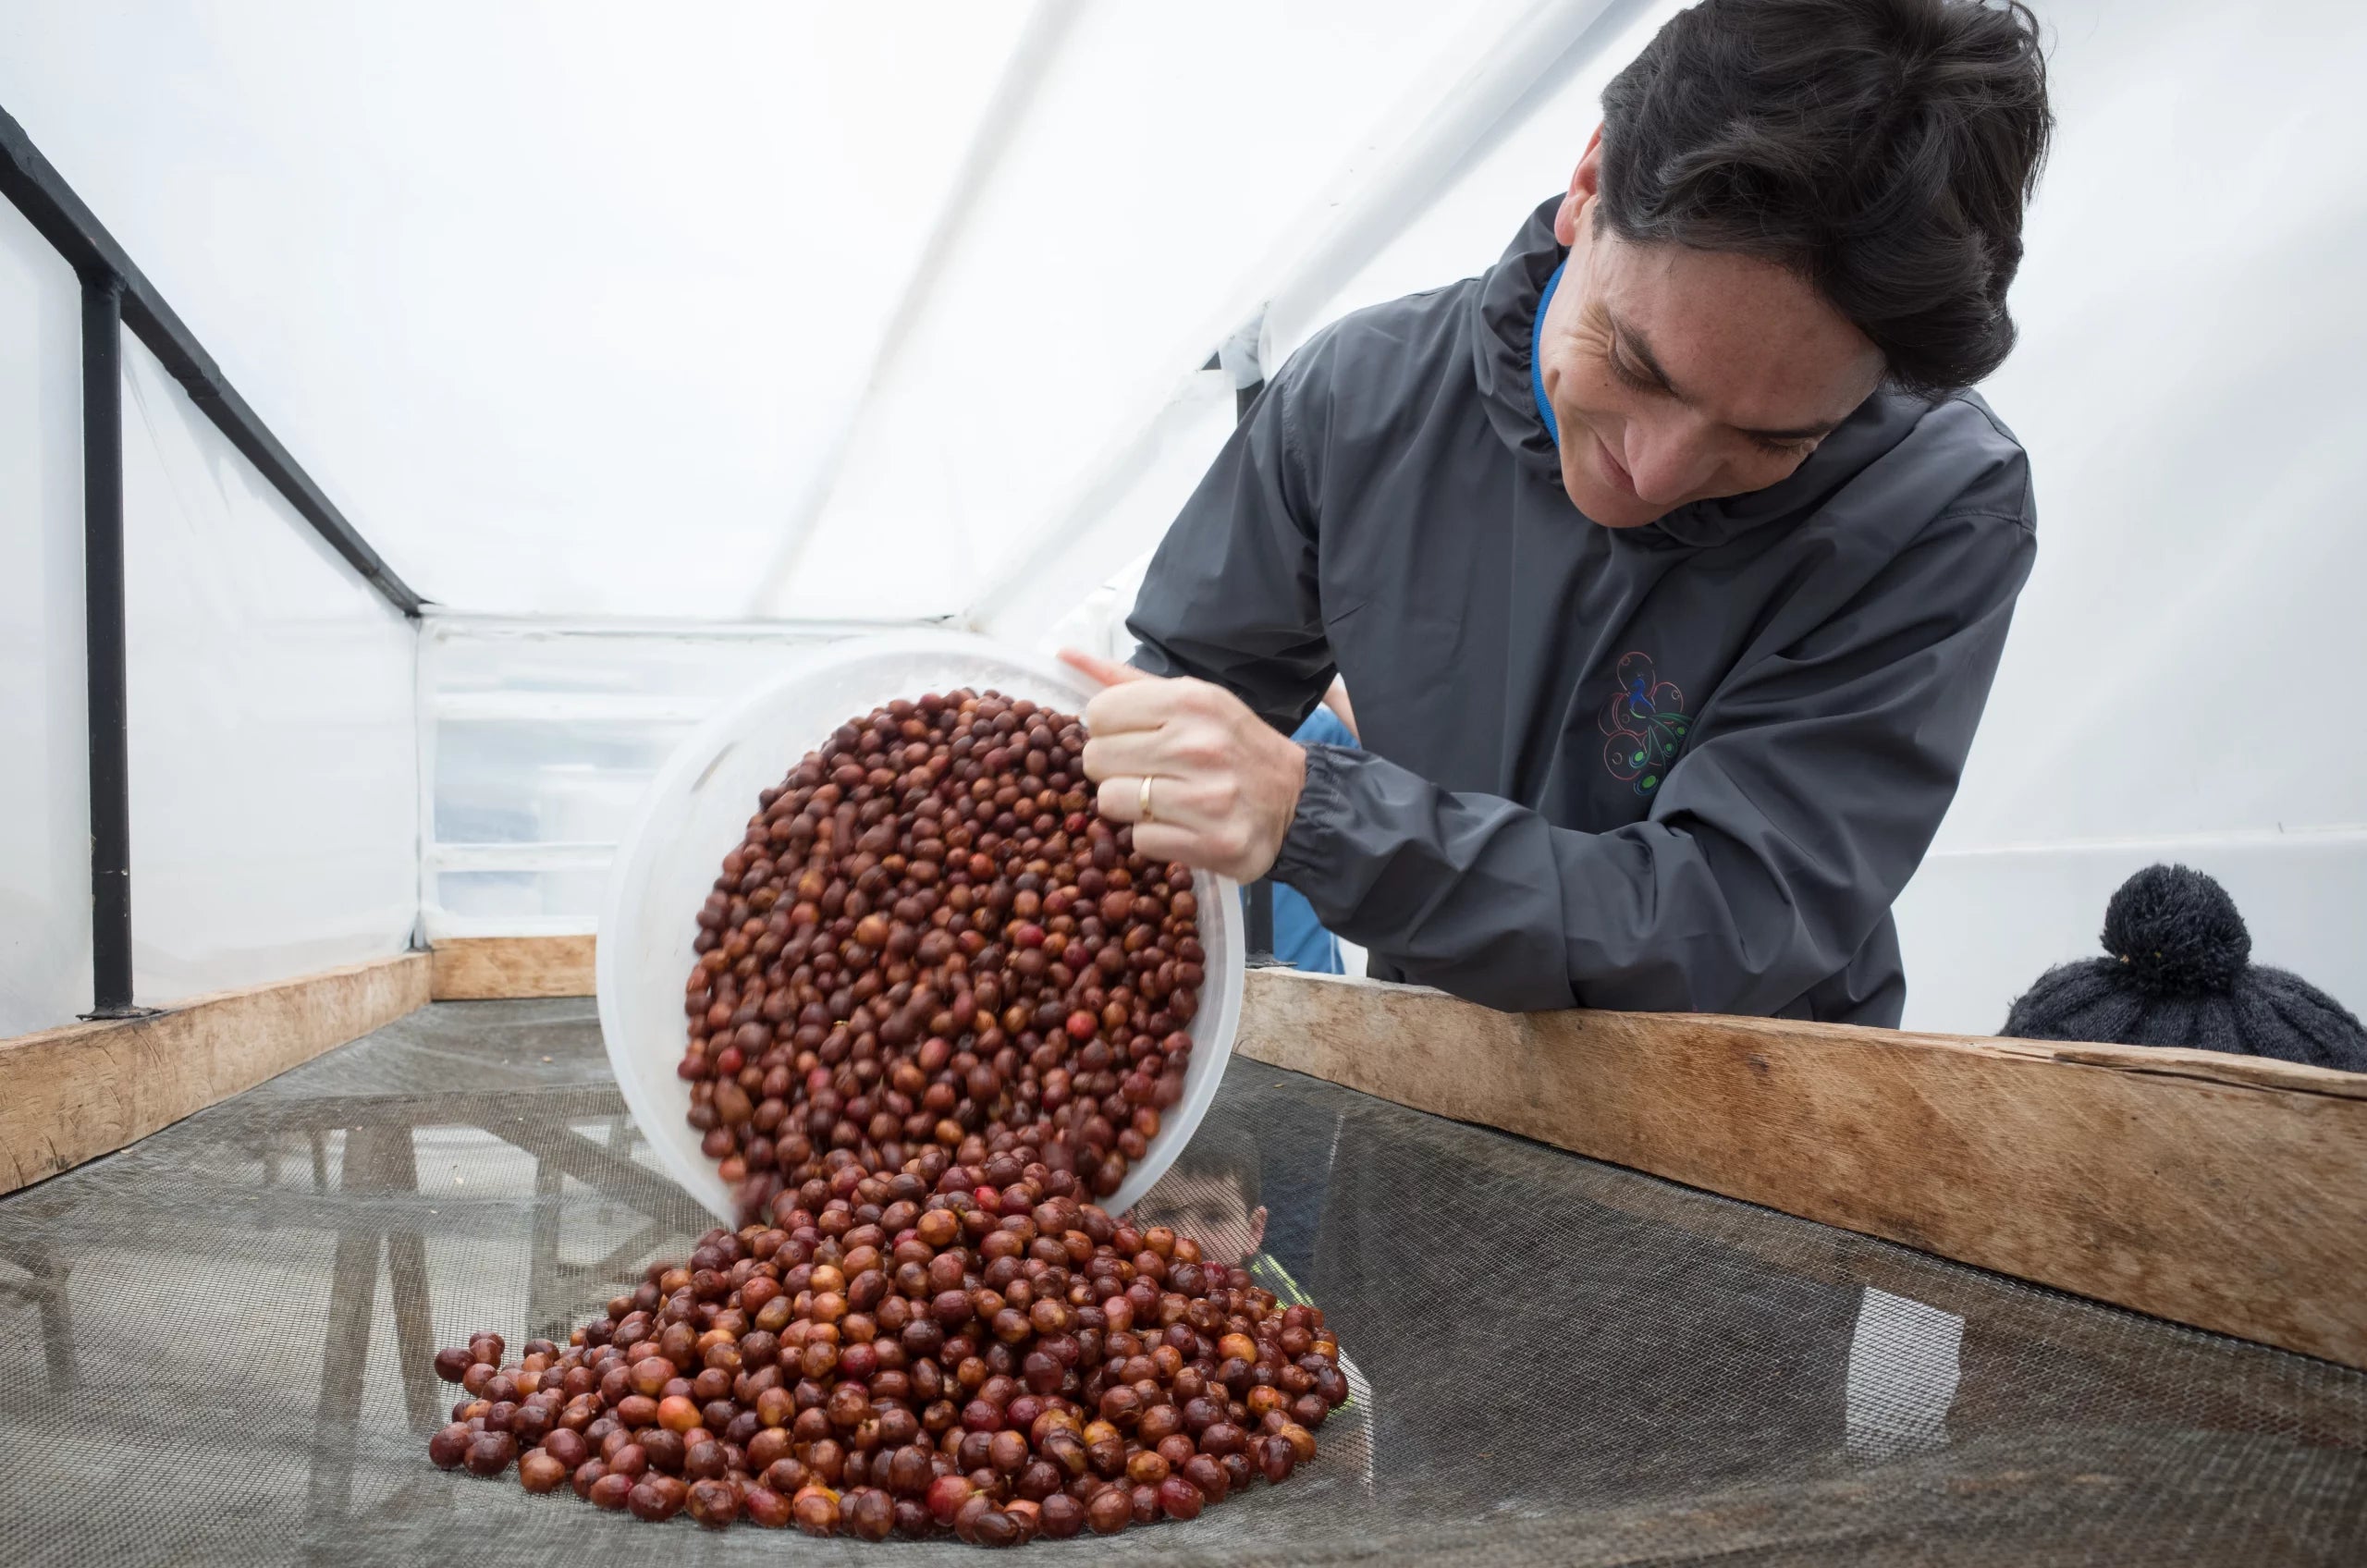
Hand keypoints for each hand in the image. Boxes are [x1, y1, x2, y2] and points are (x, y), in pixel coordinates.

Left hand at [1058, 649, 1306, 882]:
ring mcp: (1207, 798)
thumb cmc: (1233, 745)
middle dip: (1114, 769)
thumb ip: (1128, 682)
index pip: (1099, 712)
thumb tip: (1065, 655)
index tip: (1133, 739)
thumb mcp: (1193, 700)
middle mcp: (1198, 745)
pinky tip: (1181, 825)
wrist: (1296, 800)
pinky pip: (1140, 840)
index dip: (1107, 730)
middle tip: (1147, 772)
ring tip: (1162, 800)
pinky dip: (1154, 836)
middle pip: (1097, 759)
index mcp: (1193, 700)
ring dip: (1131, 805)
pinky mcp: (1213, 843)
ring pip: (1111, 801)